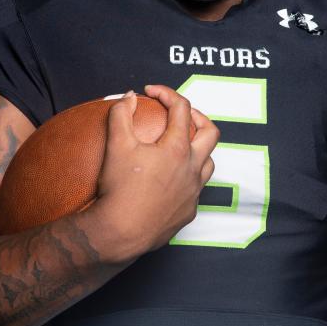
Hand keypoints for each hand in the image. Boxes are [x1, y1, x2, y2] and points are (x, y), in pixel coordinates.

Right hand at [92, 84, 218, 256]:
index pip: (181, 108)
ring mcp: (193, 192)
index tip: (150, 92)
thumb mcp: (115, 144)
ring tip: (180, 146)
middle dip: (198, 116)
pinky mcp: (188, 212)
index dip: (166, 93)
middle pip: (211, 133)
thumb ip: (121, 114)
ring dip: (198, 149)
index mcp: (177, 149)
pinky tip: (169, 180)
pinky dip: (186, 177)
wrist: (121, 233)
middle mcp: (192, 169)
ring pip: (208, 163)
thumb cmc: (119, 188)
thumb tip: (128, 97)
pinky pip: (195, 189)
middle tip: (179, 114)